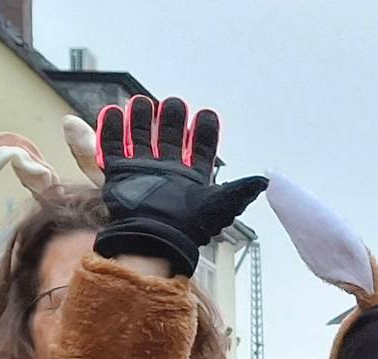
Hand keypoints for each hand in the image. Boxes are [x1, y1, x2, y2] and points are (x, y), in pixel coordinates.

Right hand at [91, 96, 268, 277]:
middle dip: (171, 118)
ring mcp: (142, 172)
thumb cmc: (188, 227)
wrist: (154, 239)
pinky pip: (113, 148)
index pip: (201, 148)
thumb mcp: (220, 206)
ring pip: (140, 138)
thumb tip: (266, 180)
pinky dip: (111, 130)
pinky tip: (112, 113)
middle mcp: (168, 172)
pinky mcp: (120, 175)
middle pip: (169, 137)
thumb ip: (241, 190)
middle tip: (172, 102)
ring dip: (139, 119)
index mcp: (193, 178)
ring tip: (139, 101)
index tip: (206, 113)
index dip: (205, 131)